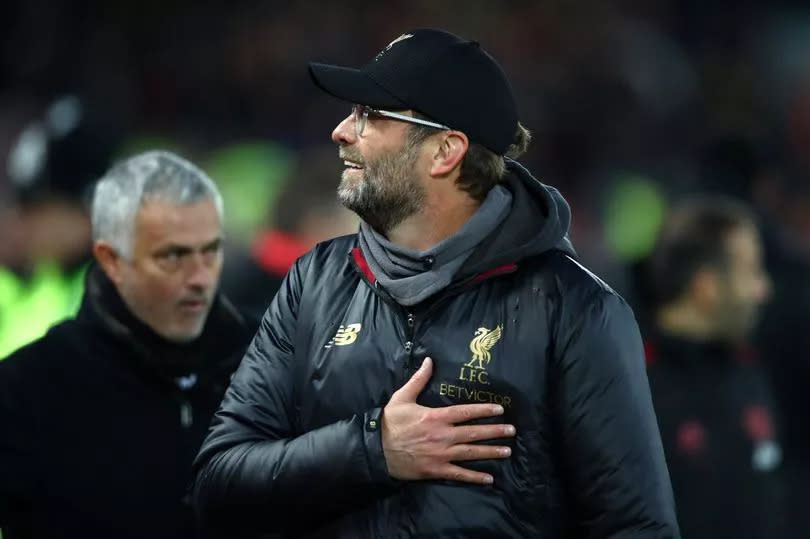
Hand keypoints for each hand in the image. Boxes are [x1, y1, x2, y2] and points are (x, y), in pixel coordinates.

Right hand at [381, 357, 515, 484]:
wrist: (376, 449)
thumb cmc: (390, 422)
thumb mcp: (402, 397)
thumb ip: (419, 379)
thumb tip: (429, 360)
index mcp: (435, 417)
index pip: (465, 412)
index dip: (484, 410)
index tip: (500, 410)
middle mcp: (442, 435)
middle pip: (473, 433)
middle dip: (494, 432)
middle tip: (512, 431)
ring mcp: (440, 454)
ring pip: (471, 453)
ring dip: (490, 452)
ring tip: (507, 451)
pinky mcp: (436, 470)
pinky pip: (459, 474)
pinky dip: (475, 476)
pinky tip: (489, 478)